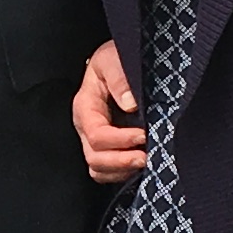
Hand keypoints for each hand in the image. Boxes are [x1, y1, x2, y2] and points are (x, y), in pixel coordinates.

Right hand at [71, 39, 146, 181]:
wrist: (117, 60)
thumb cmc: (114, 58)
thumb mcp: (113, 58)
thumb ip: (119, 77)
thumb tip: (129, 104)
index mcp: (85, 106)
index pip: (96, 134)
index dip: (120, 140)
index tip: (143, 135)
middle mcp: (86, 127)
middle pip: (95, 158)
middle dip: (121, 161)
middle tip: (147, 156)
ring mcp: (94, 140)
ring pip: (98, 170)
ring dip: (121, 170)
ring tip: (145, 161)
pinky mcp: (106, 148)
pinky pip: (106, 172)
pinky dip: (121, 174)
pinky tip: (139, 165)